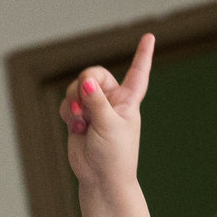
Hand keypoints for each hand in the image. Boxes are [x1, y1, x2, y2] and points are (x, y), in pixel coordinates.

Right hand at [61, 32, 152, 188]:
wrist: (100, 179)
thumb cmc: (114, 156)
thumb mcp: (108, 125)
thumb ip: (96, 101)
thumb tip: (85, 82)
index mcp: (128, 100)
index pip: (138, 73)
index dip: (143, 55)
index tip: (149, 37)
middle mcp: (112, 101)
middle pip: (93, 74)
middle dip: (83, 85)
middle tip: (83, 99)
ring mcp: (94, 108)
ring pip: (76, 89)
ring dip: (74, 103)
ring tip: (80, 123)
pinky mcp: (79, 118)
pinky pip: (67, 104)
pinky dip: (68, 114)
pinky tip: (75, 129)